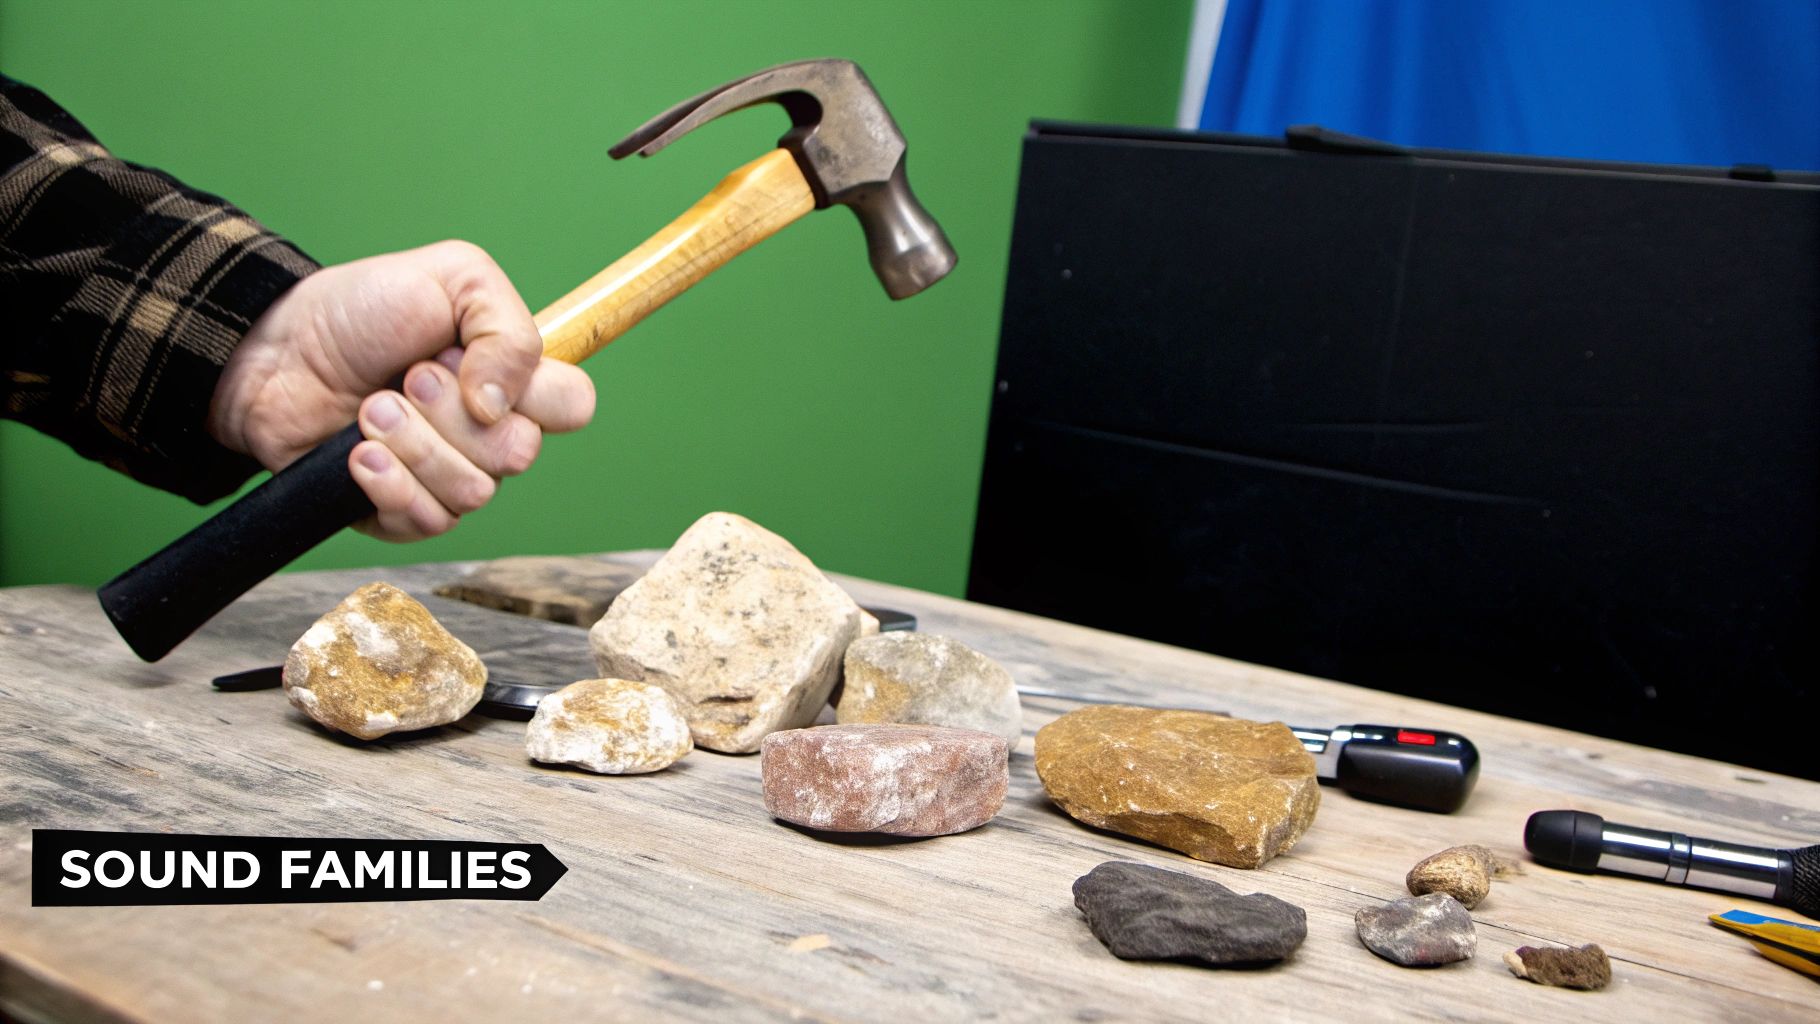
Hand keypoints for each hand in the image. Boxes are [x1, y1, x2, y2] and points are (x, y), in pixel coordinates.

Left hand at [208, 240, 594, 540]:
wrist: (277, 349)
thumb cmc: (363, 308)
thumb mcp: (453, 276)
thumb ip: (507, 327)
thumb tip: (503, 406)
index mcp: (514, 378)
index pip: (574, 406)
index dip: (535, 393)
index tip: (471, 364)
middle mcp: (491, 433)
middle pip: (520, 453)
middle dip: (453, 412)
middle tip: (408, 377)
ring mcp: (450, 475)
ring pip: (474, 491)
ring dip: (412, 441)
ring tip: (370, 408)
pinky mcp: (404, 512)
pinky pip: (429, 522)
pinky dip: (388, 482)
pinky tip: (357, 453)